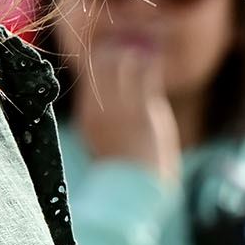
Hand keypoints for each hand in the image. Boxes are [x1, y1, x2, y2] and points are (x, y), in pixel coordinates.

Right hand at [71, 24, 178, 183]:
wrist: (131, 196)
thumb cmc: (121, 181)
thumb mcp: (102, 150)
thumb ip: (102, 129)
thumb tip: (103, 127)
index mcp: (89, 118)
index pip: (88, 76)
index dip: (99, 59)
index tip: (111, 53)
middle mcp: (100, 107)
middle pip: (100, 61)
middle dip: (115, 51)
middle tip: (130, 48)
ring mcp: (121, 107)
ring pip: (121, 61)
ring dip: (134, 54)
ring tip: (145, 53)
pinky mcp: (144, 110)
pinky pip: (146, 72)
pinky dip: (151, 62)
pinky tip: (156, 60)